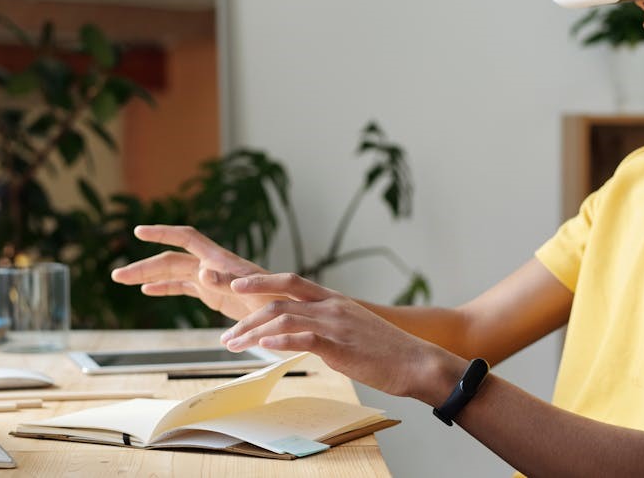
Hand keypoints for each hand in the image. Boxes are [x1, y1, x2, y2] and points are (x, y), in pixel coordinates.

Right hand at [110, 225, 282, 319]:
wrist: (292, 315)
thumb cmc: (279, 302)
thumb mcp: (255, 293)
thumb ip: (229, 282)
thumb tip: (202, 271)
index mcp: (221, 261)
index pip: (186, 239)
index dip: (162, 233)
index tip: (138, 232)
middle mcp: (214, 266)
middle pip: (172, 260)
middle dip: (144, 265)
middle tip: (116, 276)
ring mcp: (213, 280)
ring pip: (174, 273)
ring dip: (149, 276)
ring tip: (121, 279)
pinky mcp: (215, 296)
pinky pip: (184, 288)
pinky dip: (165, 288)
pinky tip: (148, 291)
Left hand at [221, 273, 465, 402]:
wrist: (417, 362)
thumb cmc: (387, 352)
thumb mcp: (352, 330)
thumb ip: (326, 328)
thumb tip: (303, 337)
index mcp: (334, 300)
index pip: (290, 281)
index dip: (260, 281)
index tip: (235, 286)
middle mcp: (332, 306)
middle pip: (278, 300)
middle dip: (246, 316)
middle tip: (226, 335)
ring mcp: (335, 324)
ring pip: (283, 318)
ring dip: (253, 332)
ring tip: (233, 346)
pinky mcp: (340, 346)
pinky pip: (303, 339)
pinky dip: (279, 340)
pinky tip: (264, 346)